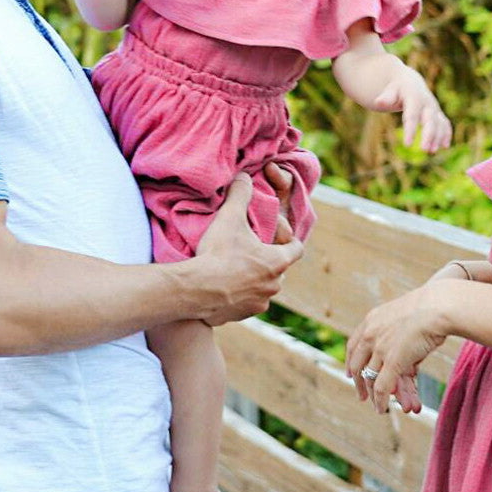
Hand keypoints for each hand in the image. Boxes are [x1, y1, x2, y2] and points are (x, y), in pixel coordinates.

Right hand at [195, 174, 302, 325]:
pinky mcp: (243, 315)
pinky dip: (240, 295)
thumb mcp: (229, 218)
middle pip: (278, 269)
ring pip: (263, 288)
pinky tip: (224, 286)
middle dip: (267, 260)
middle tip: (248, 250)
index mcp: (277, 261)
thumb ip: (240, 195)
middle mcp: (274, 285)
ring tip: (234, 269)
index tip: (278, 236)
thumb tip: (244, 176)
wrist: (195, 290)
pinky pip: (247, 303)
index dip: (288, 240)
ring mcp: (259, 303)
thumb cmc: (217, 254)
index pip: (296, 249)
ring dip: (254, 279)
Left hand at [346, 283, 448, 413]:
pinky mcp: (393, 362)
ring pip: (370, 378)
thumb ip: (400, 336)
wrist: (438, 306)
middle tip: (361, 395)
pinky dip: (380, 400)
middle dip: (358, 382)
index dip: (351, 361)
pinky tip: (381, 409)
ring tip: (376, 406)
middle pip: (358, 364)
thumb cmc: (431, 308)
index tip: (351, 373)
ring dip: (374, 395)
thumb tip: (406, 353)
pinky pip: (381, 387)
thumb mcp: (406, 317)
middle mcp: (371, 334)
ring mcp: (380, 348)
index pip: (354, 344)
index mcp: (372, 319)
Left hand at [372, 70, 451, 152]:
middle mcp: (427, 102)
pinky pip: (445, 123)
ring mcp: (434, 108)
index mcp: (414, 97)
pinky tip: (445, 146)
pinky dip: (446, 133)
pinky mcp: (438, 114)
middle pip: (430, 120)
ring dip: (438, 137)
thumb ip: (386, 97)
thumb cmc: (396, 89)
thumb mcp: (390, 91)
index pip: (412, 115)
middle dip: (429, 135)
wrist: (410, 82)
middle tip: (423, 149)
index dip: (410, 130)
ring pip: (440, 123)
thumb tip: (378, 102)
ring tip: (432, 151)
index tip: (407, 145)